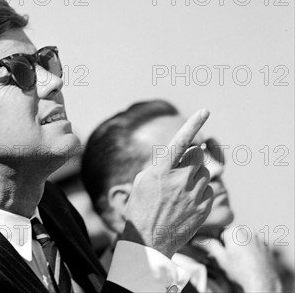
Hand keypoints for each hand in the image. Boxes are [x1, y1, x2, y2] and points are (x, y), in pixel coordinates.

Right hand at [120, 109, 212, 258]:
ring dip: (196, 175)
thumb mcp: (143, 179)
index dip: (194, 124)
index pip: (181, 140)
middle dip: (191, 158)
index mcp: (162, 169)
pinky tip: (187, 202)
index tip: (205, 110)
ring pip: (205, 172)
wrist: (148, 240)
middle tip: (181, 168)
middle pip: (197, 155)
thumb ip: (161, 164)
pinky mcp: (203, 208)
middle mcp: (180, 179)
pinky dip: (200, 192)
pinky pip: (208, 190)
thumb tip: (176, 156)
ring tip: (181, 189)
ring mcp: (193, 195)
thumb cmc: (141, 206)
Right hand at [201, 230, 281, 291]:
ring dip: (239, 249)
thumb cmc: (242, 271)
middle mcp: (248, 231)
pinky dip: (249, 252)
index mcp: (235, 230)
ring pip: (242, 241)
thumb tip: (198, 239)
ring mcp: (259, 239)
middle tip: (229, 259)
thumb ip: (208, 244)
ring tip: (240, 262)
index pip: (219, 232)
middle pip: (232, 236)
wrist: (264, 283)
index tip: (216, 251)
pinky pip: (253, 246)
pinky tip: (248, 263)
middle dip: (228, 246)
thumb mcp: (221, 258)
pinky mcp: (266, 248)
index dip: (216, 243)